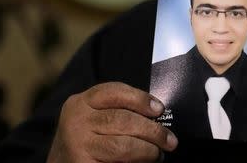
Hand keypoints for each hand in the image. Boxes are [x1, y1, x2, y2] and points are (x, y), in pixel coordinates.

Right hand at [47, 82, 177, 162]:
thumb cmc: (87, 138)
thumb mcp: (95, 117)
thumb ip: (120, 110)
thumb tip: (157, 114)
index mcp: (81, 102)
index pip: (114, 92)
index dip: (140, 99)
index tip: (159, 109)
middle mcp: (76, 121)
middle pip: (123, 120)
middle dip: (152, 130)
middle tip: (170, 141)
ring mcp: (77, 146)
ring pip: (122, 146)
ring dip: (147, 151)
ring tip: (158, 155)